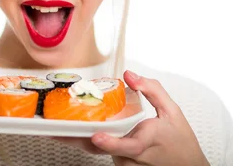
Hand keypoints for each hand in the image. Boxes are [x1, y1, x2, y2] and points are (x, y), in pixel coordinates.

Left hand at [54, 71, 208, 165]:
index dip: (109, 143)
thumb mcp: (173, 112)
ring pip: (96, 150)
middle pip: (99, 148)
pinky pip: (98, 152)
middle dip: (75, 137)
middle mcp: (131, 158)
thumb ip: (153, 90)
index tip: (96, 135)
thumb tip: (130, 75)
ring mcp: (123, 164)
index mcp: (144, 142)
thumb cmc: (180, 142)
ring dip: (78, 137)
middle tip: (52, 126)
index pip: (125, 146)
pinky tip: (70, 129)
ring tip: (54, 123)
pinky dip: (86, 140)